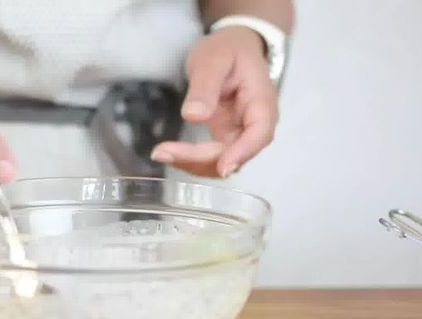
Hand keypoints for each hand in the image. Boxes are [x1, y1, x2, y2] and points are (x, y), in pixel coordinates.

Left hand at [151, 26, 278, 176]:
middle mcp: (256, 123)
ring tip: (161, 153)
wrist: (233, 48)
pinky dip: (192, 159)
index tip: (222, 167)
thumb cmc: (227, 50)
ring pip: (223, 161)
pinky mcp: (227, 138)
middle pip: (236, 153)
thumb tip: (194, 116)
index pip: (260, 133)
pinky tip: (170, 153)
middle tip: (163, 152)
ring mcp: (241, 133)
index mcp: (261, 100)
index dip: (242, 153)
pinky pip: (213, 157)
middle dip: (201, 159)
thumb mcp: (213, 60)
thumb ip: (205, 87)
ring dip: (193, 164)